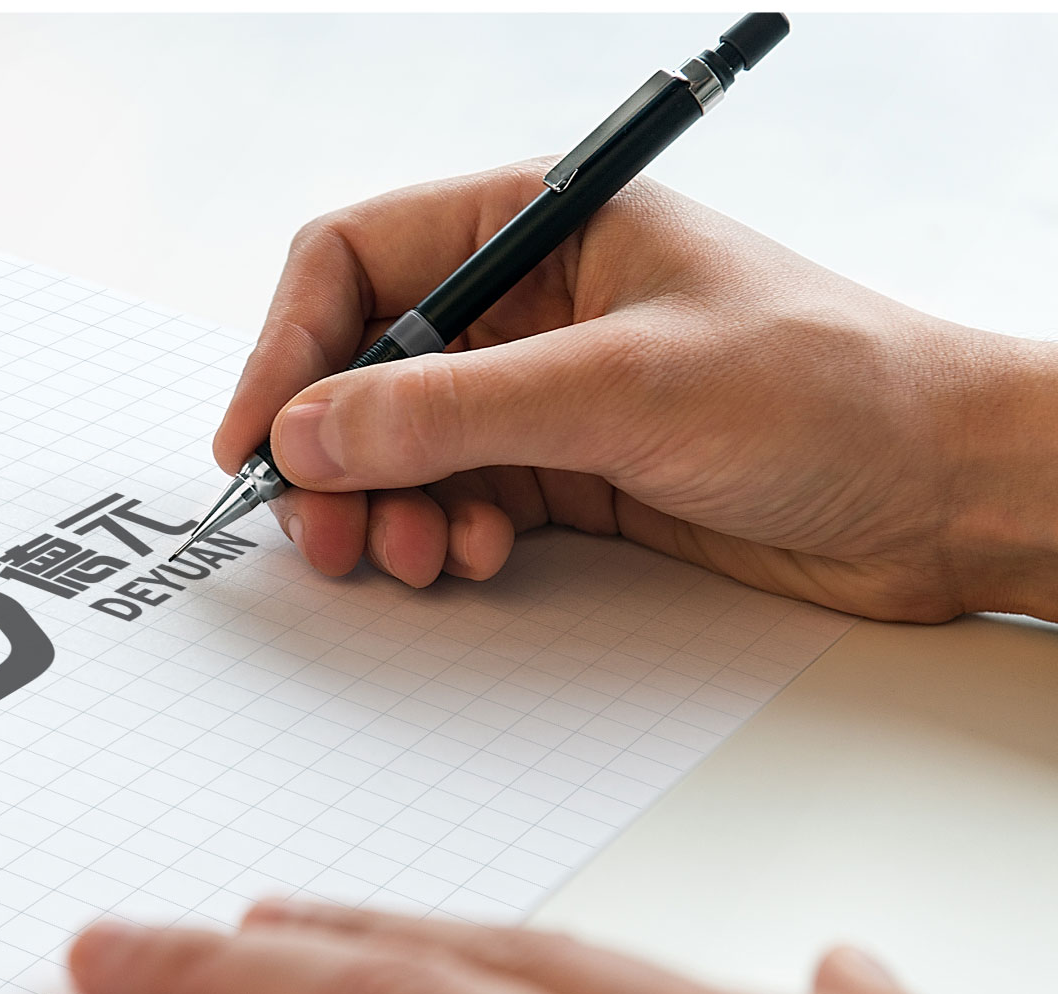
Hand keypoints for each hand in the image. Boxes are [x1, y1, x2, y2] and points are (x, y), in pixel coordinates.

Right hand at [213, 162, 1057, 621]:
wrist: (945, 493)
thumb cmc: (830, 389)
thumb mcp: (628, 387)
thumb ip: (457, 409)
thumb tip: (311, 433)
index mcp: (537, 226)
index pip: (353, 262)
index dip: (286, 348)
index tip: (258, 440)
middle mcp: (524, 306)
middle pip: (360, 367)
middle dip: (331, 453)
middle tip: (325, 532)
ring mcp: (541, 392)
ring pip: (399, 447)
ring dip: (385, 508)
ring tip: (411, 558)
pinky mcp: (566, 470)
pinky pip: (456, 500)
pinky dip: (444, 535)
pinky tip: (478, 557)